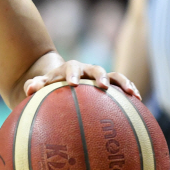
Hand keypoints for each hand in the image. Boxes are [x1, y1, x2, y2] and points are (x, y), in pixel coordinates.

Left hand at [24, 61, 140, 99]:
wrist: (59, 81)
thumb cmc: (47, 88)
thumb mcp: (39, 86)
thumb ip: (34, 85)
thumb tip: (30, 87)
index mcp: (68, 69)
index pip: (70, 68)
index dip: (72, 75)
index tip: (72, 84)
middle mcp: (85, 70)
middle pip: (94, 69)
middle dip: (99, 76)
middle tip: (102, 86)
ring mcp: (99, 77)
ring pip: (113, 75)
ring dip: (122, 82)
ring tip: (132, 93)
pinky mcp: (109, 85)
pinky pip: (122, 86)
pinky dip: (130, 90)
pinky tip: (139, 101)